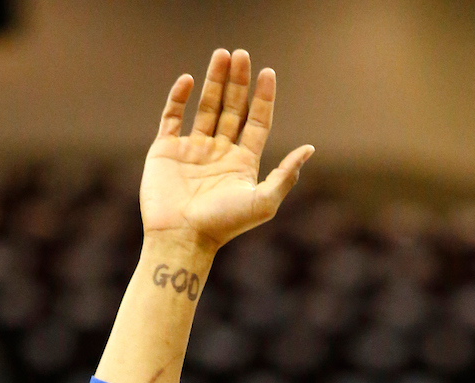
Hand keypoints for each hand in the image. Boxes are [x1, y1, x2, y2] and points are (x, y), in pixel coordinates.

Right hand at [140, 49, 313, 250]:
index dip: (264, 97)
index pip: (257, 121)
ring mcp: (192, 149)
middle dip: (237, 82)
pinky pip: (172, 117)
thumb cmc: (224, 224)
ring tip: (221, 55)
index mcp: (244, 162)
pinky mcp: (165, 150)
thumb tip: (309, 149)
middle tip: (241, 54)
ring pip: (205, 107)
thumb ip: (285, 175)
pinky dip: (179, 97)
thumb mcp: (263, 201)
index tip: (268, 72)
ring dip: (213, 81)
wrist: (182, 237)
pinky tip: (189, 79)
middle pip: (232, 108)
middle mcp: (220, 152)